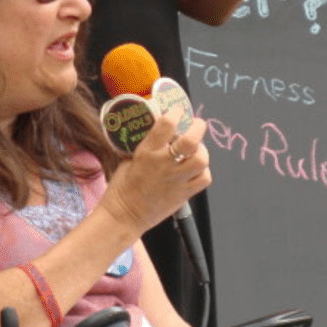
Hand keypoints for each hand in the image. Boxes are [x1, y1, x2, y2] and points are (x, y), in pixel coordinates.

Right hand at [101, 113, 210, 235]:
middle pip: (191, 141)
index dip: (176, 112)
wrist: (123, 216)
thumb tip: (159, 132)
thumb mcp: (128, 158)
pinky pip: (204, 179)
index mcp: (146, 152)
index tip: (178, 110)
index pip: (166, 124)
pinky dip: (203, 171)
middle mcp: (163, 164)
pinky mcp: (183, 195)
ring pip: (201, 160)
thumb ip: (145, 145)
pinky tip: (195, 170)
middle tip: (196, 125)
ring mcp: (175, 180)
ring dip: (202, 151)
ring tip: (196, 150)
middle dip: (197, 127)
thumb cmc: (122, 187)